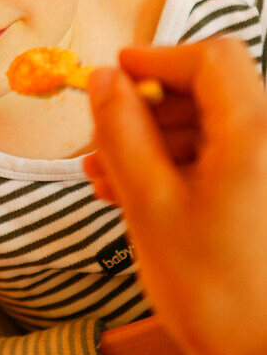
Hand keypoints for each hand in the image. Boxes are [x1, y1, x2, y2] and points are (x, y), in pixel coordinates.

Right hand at [84, 38, 266, 354]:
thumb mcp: (149, 205)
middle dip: (150, 111)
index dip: (157, 60)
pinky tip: (141, 197)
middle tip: (102, 139)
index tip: (113, 75)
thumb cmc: (217, 295)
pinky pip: (228, 163)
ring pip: (216, 131)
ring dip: (160, 145)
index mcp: (257, 132)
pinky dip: (185, 170)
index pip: (211, 59)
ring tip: (108, 179)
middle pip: (213, 94)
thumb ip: (123, 133)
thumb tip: (103, 80)